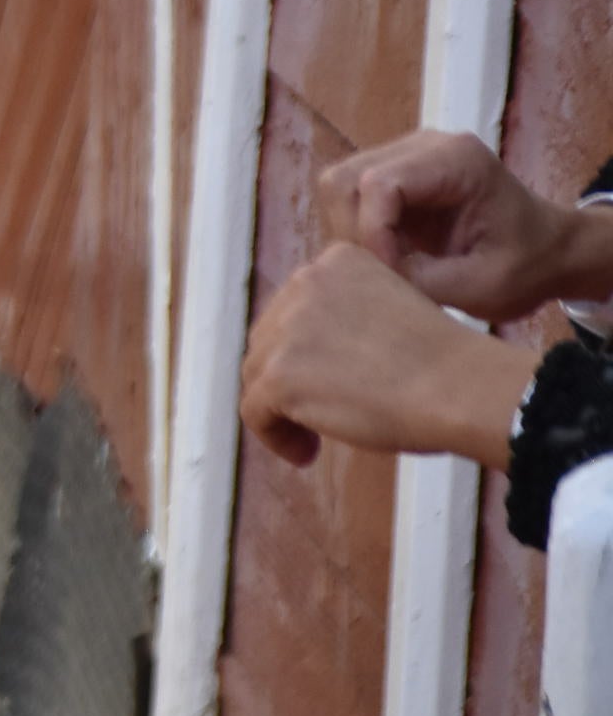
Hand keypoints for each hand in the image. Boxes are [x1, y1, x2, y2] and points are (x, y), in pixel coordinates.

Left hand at [240, 243, 536, 466]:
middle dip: (289, 376)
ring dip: (282, 407)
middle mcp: (304, 283)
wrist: (460, 386)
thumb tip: (318, 355)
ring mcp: (286, 328)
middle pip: (271, 338)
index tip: (330, 377)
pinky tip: (305, 454)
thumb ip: (351, 316)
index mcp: (337, 261)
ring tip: (314, 437)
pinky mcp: (278, 374)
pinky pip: (255, 411)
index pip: (298, 307)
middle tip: (321, 409)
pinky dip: (275, 436)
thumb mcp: (392, 310)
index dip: (306, 348)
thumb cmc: (446, 363)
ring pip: (259, 374)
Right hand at [315, 129, 591, 321]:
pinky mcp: (391, 174)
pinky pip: (348, 199)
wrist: (548, 250)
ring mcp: (402, 156)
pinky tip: (388, 256)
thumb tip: (362, 277)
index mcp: (457, 160)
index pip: (379, 184)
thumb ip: (422, 280)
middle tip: (380, 274)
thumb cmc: (526, 267)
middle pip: (345, 180)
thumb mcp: (485, 286)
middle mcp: (422, 146)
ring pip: (338, 187)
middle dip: (353, 233)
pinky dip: (356, 232)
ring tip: (384, 266)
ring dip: (349, 232)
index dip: (372, 234)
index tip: (390, 277)